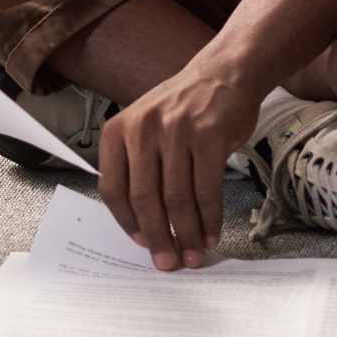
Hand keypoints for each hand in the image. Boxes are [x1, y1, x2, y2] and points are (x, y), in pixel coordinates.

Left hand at [97, 66, 261, 270]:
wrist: (223, 75)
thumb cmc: (182, 108)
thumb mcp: (144, 126)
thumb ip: (136, 167)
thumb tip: (142, 224)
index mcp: (118, 130)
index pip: (113, 188)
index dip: (127, 223)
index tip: (141, 243)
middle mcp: (143, 129)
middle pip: (145, 199)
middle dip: (158, 238)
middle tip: (168, 262)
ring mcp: (176, 132)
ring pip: (177, 199)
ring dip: (187, 234)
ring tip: (193, 255)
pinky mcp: (208, 137)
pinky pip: (206, 190)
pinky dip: (210, 219)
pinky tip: (211, 233)